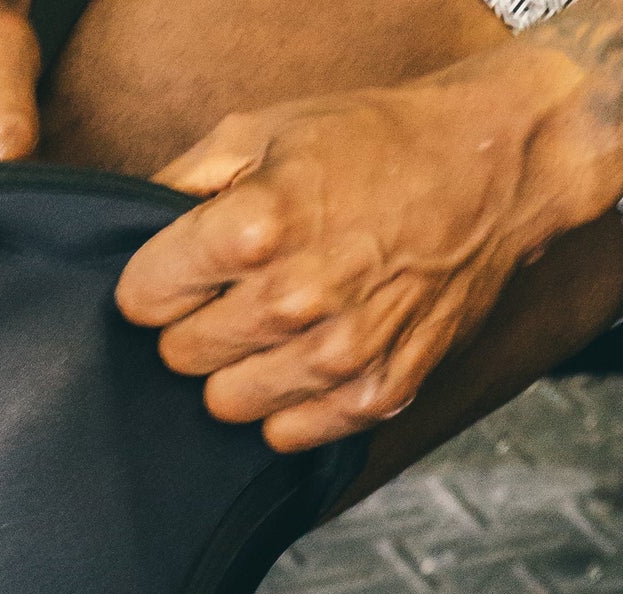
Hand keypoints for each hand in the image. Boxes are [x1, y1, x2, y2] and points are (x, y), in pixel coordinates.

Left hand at [115, 53, 602, 450]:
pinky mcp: (377, 392)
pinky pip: (289, 435)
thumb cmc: (376, 142)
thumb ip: (181, 183)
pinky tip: (306, 360)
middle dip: (195, 325)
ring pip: (227, 404)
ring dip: (239, 370)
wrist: (493, 166)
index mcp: (256, 227)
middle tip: (234, 293)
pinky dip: (288, 406)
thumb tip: (129, 228)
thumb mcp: (263, 128)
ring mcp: (339, 354)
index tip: (184, 270)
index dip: (156, 282)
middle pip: (181, 356)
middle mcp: (294, 299)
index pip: (142, 299)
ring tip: (273, 326)